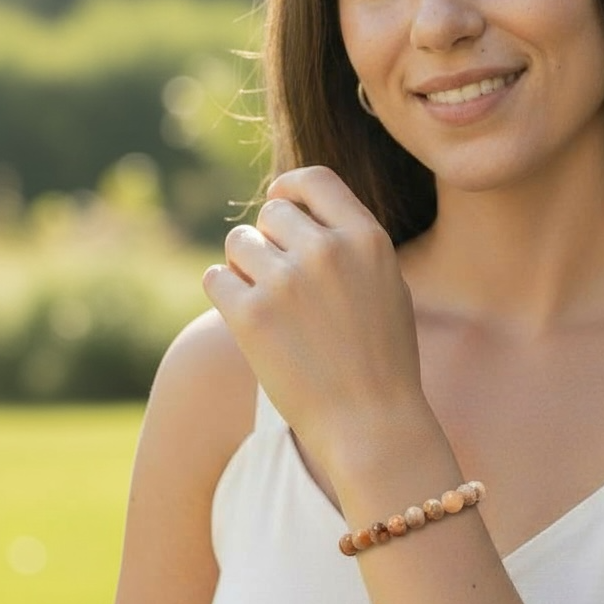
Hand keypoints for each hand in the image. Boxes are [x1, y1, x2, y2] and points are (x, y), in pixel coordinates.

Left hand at [203, 166, 427, 470]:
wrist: (371, 423)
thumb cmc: (382, 358)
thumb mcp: (388, 285)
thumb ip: (351, 243)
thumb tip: (299, 211)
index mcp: (367, 238)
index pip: (315, 180)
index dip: (289, 188)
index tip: (279, 203)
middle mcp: (327, 251)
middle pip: (271, 213)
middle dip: (269, 239)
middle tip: (278, 277)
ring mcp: (287, 282)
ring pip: (238, 243)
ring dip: (244, 266)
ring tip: (266, 302)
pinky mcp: (250, 316)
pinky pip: (215, 278)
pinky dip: (226, 293)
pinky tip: (247, 319)